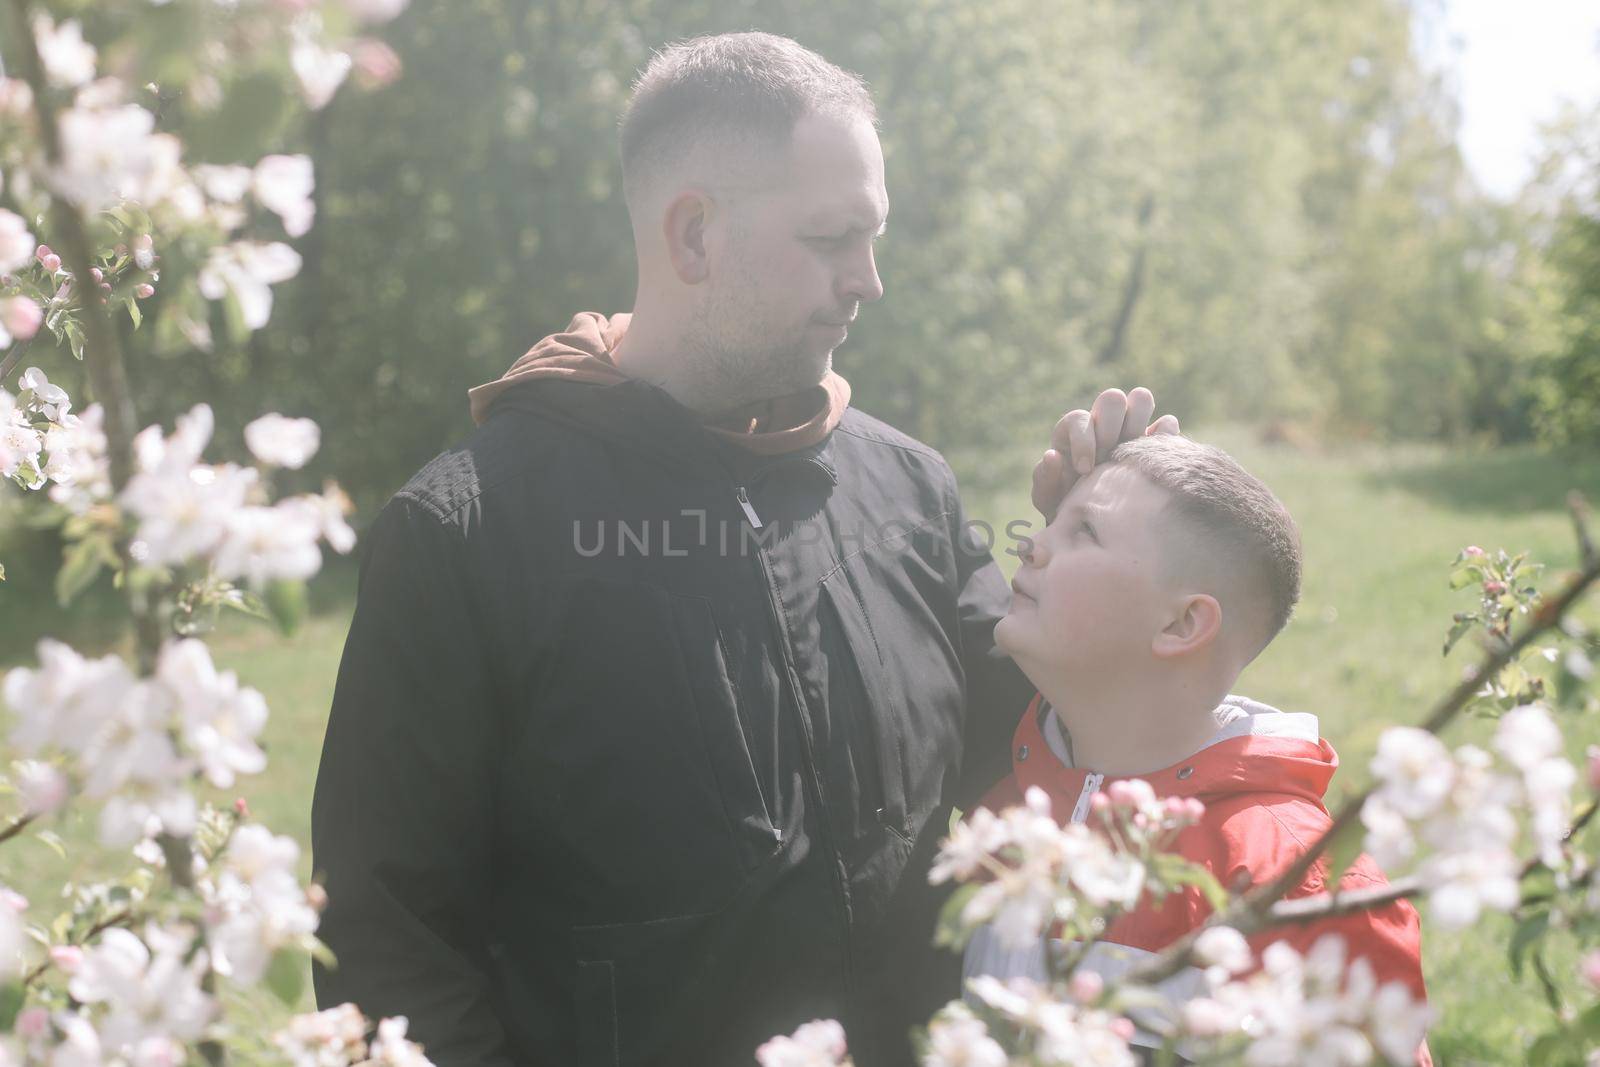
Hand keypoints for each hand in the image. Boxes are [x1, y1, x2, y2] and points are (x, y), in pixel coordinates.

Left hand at [1030, 387, 1178, 519]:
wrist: (1095, 523)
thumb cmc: (1067, 507)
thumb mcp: (1049, 500)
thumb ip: (1044, 480)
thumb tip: (1052, 455)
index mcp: (1074, 431)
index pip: (1079, 418)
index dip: (1083, 441)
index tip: (1085, 470)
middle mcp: (1103, 423)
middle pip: (1112, 398)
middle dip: (1111, 428)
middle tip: (1109, 457)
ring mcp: (1130, 428)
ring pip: (1141, 398)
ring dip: (1138, 423)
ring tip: (1132, 455)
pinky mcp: (1154, 441)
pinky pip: (1167, 423)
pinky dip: (1164, 437)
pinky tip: (1154, 463)